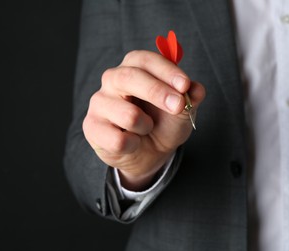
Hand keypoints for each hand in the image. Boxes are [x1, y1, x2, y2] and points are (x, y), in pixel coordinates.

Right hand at [83, 50, 205, 189]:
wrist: (148, 153)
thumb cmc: (162, 124)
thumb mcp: (181, 111)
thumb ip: (190, 98)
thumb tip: (196, 89)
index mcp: (133, 67)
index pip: (145, 60)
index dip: (166, 71)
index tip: (185, 85)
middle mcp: (112, 79)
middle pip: (129, 77)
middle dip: (157, 92)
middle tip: (179, 106)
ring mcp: (99, 103)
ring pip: (128, 115)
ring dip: (147, 127)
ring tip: (146, 128)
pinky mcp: (91, 126)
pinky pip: (118, 139)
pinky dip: (134, 145)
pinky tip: (132, 142)